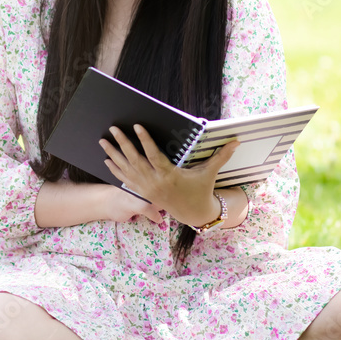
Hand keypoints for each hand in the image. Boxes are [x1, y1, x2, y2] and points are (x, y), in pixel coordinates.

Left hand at [99, 124, 240, 226]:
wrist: (193, 213)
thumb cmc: (201, 189)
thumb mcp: (209, 172)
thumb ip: (221, 156)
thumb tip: (237, 140)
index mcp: (170, 175)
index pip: (154, 155)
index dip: (145, 140)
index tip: (137, 126)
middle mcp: (155, 182)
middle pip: (135, 160)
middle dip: (123, 143)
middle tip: (114, 128)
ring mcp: (146, 188)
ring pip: (126, 169)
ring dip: (113, 154)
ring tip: (103, 140)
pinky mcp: (142, 192)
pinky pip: (125, 180)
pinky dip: (115, 169)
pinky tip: (106, 159)